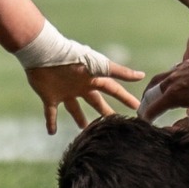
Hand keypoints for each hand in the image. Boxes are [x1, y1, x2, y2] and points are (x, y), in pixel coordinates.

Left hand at [27, 55, 144, 134]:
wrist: (46, 55)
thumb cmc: (74, 58)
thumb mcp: (100, 66)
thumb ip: (120, 72)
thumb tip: (142, 75)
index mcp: (92, 79)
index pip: (113, 90)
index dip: (124, 98)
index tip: (136, 108)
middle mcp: (80, 86)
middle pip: (95, 101)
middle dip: (103, 111)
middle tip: (112, 124)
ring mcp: (64, 91)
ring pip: (74, 108)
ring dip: (79, 118)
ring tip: (85, 130)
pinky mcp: (49, 96)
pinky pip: (51, 112)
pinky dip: (51, 122)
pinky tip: (52, 132)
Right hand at [138, 57, 188, 121]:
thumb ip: (187, 123)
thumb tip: (174, 128)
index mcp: (173, 94)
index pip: (154, 107)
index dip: (147, 115)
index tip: (143, 121)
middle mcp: (172, 80)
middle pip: (152, 90)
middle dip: (146, 101)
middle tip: (142, 109)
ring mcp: (178, 70)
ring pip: (159, 78)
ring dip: (152, 88)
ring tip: (150, 95)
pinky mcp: (186, 63)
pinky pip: (170, 72)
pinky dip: (164, 79)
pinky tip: (168, 83)